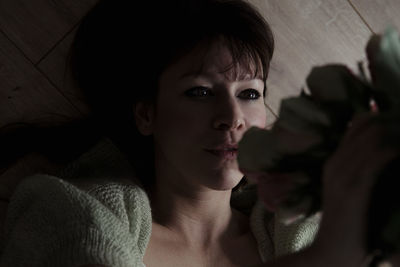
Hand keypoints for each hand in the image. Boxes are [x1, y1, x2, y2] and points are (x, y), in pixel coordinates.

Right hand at [314, 113, 398, 265]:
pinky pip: (377, 159)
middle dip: (395, 121)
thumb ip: (362, 171)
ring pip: (374, 137)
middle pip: (367, 125)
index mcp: (334, 161)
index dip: (384, 117)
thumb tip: (386, 151)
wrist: (331, 251)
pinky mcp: (354, 190)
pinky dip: (394, 151)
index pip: (359, 123)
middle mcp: (336, 162)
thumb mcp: (348, 191)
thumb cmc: (347, 223)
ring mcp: (342, 175)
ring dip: (397, 133)